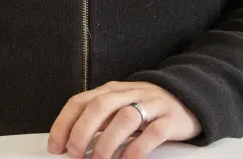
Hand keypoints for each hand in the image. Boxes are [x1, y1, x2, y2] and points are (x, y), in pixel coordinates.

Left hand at [47, 81, 200, 158]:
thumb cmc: (145, 107)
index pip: (80, 102)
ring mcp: (150, 105)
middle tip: (74, 153)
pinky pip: (152, 134)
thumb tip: (71, 142)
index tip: (56, 146)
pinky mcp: (169, 120)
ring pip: (124, 118)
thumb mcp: (118, 106)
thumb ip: (98, 120)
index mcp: (110, 91)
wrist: (187, 98)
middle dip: (82, 131)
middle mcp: (128, 94)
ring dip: (107, 142)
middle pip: (99, 107)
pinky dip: (136, 149)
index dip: (64, 123)